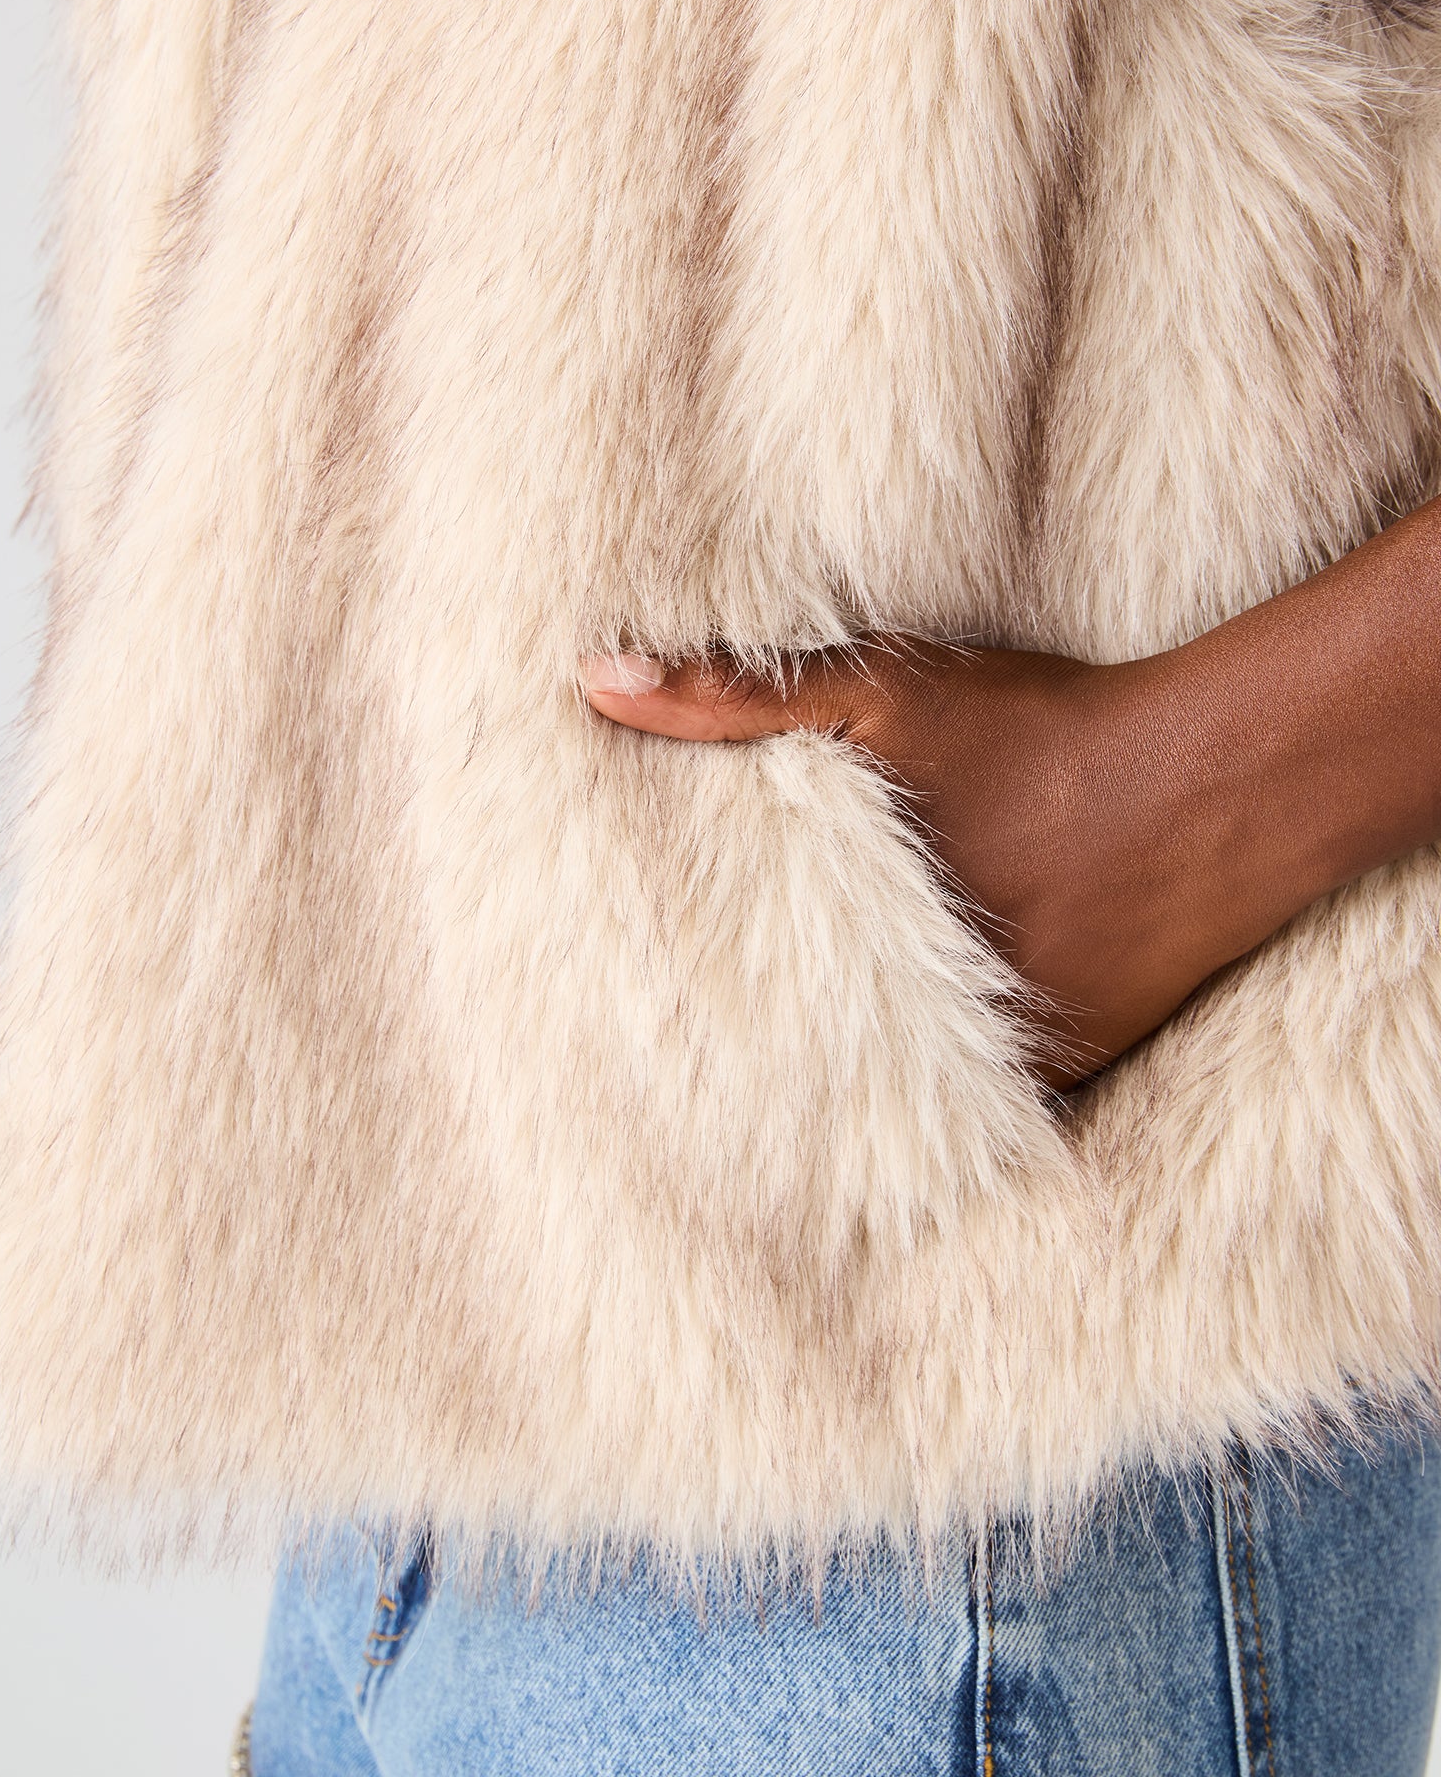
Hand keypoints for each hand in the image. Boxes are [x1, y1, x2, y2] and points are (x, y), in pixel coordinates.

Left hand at [582, 640, 1227, 1088]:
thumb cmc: (1041, 727)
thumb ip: (732, 695)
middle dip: (765, 1073)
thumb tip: (594, 678)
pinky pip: (988, 1102)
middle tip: (686, 1107)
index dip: (693, 1020)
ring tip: (779, 1133)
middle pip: (821, 1056)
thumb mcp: (877, 692)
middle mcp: (930, 1003)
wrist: (1217, 776)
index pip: (746, 999)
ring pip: (904, 1088)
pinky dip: (949, 1098)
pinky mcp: (1078, 1058)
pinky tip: (904, 1117)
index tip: (642, 1041)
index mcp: (862, 926)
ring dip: (856, 1094)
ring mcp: (1009, 1044)